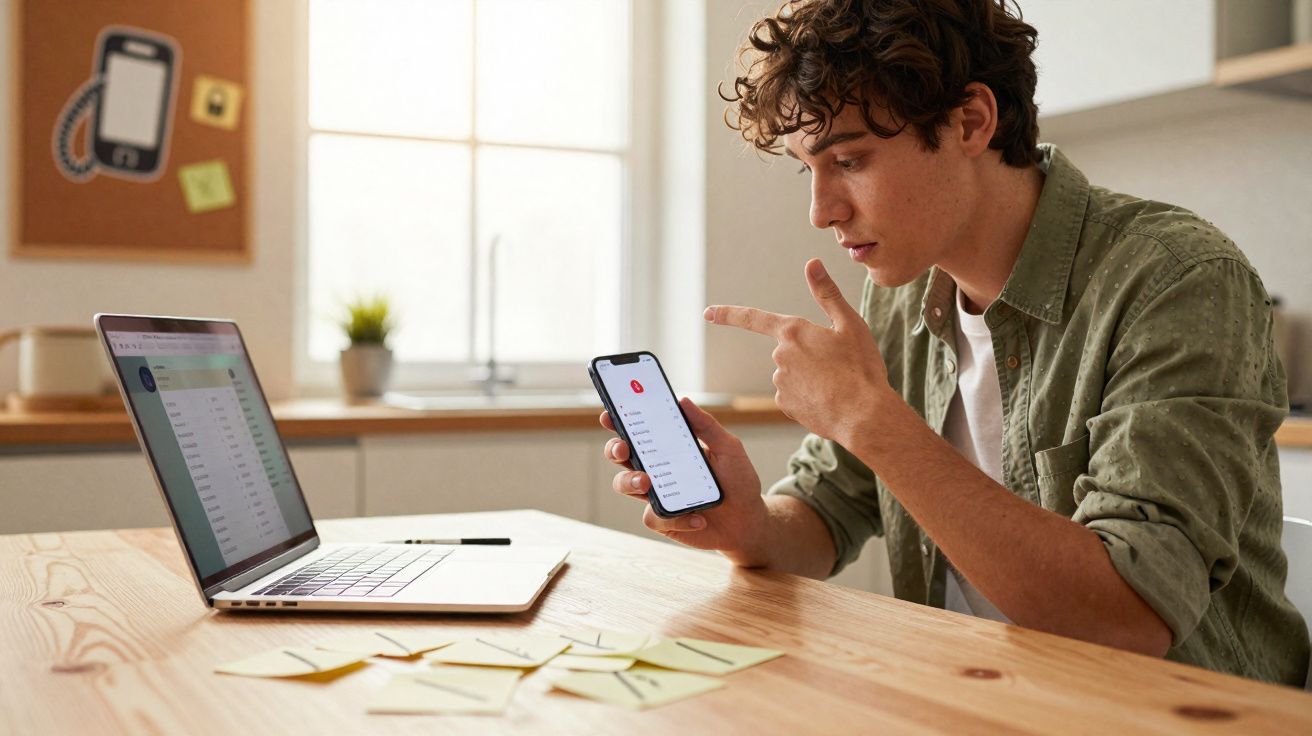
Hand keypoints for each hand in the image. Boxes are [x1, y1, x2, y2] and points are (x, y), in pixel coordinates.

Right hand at [599, 397, 767, 557]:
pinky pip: (654, 517)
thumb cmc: (737, 481)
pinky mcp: (663, 520)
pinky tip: (698, 518)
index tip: (610, 414)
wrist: (747, 521)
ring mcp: (657, 495)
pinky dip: (676, 517)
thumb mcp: (728, 449)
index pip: (638, 431)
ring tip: (647, 482)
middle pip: (621, 456)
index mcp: (668, 447)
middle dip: (614, 449)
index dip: (618, 421)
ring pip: (625, 485)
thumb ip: (707, 426)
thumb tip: (683, 401)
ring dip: (630, 482)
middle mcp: (657, 469)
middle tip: (623, 448)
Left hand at [704, 258, 889, 443]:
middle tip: (840, 365)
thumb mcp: (850, 325)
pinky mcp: (785, 405)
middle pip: (789, 350)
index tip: (708, 313)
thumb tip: (812, 264)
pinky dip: (810, 396)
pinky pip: (795, 395)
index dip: (729, 314)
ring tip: (838, 384)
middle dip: (810, 355)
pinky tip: (829, 400)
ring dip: (811, 377)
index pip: (754, 318)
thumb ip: (827, 293)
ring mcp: (781, 382)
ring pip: (793, 373)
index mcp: (794, 331)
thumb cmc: (860, 368)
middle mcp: (780, 356)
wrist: (864, 416)